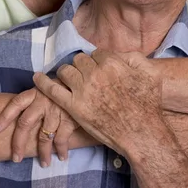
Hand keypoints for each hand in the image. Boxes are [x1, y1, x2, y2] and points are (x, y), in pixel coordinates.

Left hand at [0, 85, 78, 165]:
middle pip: (25, 123)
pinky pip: (62, 139)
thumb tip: (20, 116)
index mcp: (35, 92)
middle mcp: (43, 101)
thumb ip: (35, 99)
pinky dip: (62, 150)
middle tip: (15, 159)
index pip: (16, 103)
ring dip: (43, 152)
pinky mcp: (70, 118)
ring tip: (44, 164)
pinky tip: (62, 156)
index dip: (4, 116)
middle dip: (18, 143)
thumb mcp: (47, 88)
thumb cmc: (63, 87)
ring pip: (44, 136)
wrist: (87, 83)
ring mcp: (56, 110)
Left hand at [33, 50, 162, 155]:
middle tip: (87, 77)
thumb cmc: (148, 104)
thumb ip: (135, 58)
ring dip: (68, 74)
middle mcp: (95, 73)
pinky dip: (43, 82)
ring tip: (71, 80)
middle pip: (79, 61)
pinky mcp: (74, 107)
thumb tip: (120, 54)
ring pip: (66, 71)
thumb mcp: (150, 74)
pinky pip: (52, 89)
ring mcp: (82, 90)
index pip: (96, 54)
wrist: (141, 133)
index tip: (98, 69)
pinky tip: (37, 77)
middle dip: (82, 67)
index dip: (97, 61)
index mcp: (112, 63)